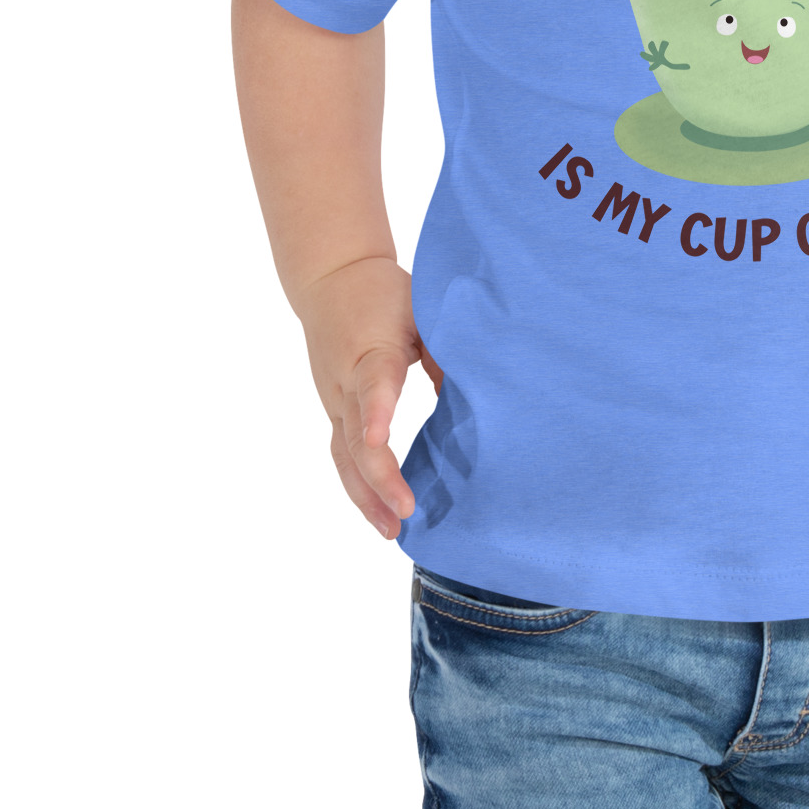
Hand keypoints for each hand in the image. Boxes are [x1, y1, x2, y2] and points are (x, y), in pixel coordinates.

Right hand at [288, 254, 444, 539]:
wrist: (331, 277)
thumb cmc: (384, 293)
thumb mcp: (421, 310)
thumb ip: (446, 350)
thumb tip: (476, 396)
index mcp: (372, 350)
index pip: (373, 383)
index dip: (377, 412)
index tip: (381, 440)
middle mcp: (346, 382)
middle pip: (355, 437)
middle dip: (379, 478)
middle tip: (405, 511)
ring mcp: (335, 400)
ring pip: (344, 456)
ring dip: (365, 496)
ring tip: (391, 531)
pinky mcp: (335, 410)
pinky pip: (343, 455)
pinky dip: (359, 487)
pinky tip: (378, 514)